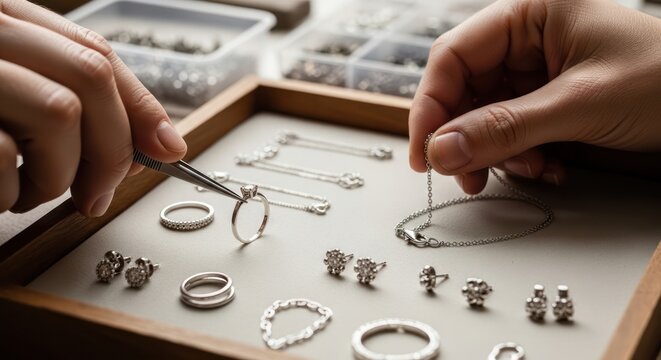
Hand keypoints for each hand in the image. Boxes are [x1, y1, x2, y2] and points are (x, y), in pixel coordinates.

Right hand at [0, 0, 186, 215]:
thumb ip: (77, 103)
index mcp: (10, 21)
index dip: (142, 106)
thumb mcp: (16, 97)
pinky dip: (14, 192)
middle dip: (113, 147)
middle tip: (99, 195)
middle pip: (92, 75)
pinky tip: (3, 196)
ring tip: (30, 193)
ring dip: (59, 175)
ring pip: (60, 111)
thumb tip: (163, 146)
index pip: (97, 53)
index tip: (170, 150)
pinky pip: (5, 157)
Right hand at [409, 0, 660, 193]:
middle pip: (464, 91)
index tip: (422, 154)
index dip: (430, 106)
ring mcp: (537, 74)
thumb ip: (505, 128)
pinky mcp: (549, 103)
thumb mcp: (581, 104)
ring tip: (528, 172)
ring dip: (496, 153)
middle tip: (466, 178)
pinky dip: (521, 157)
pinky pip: (512, 133)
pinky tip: (549, 169)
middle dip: (465, 138)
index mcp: (529, 14)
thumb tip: (440, 151)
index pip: (454, 56)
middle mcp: (527, 41)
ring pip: (484, 117)